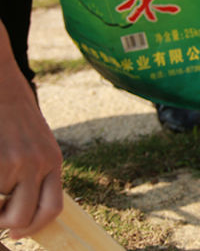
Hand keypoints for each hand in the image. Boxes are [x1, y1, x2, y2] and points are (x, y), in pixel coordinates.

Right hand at [0, 25, 62, 238]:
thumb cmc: (10, 109)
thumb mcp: (33, 138)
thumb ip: (35, 168)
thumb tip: (24, 202)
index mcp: (53, 159)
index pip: (52, 209)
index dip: (33, 227)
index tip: (17, 232)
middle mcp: (38, 163)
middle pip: (23, 218)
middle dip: (5, 221)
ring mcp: (15, 162)